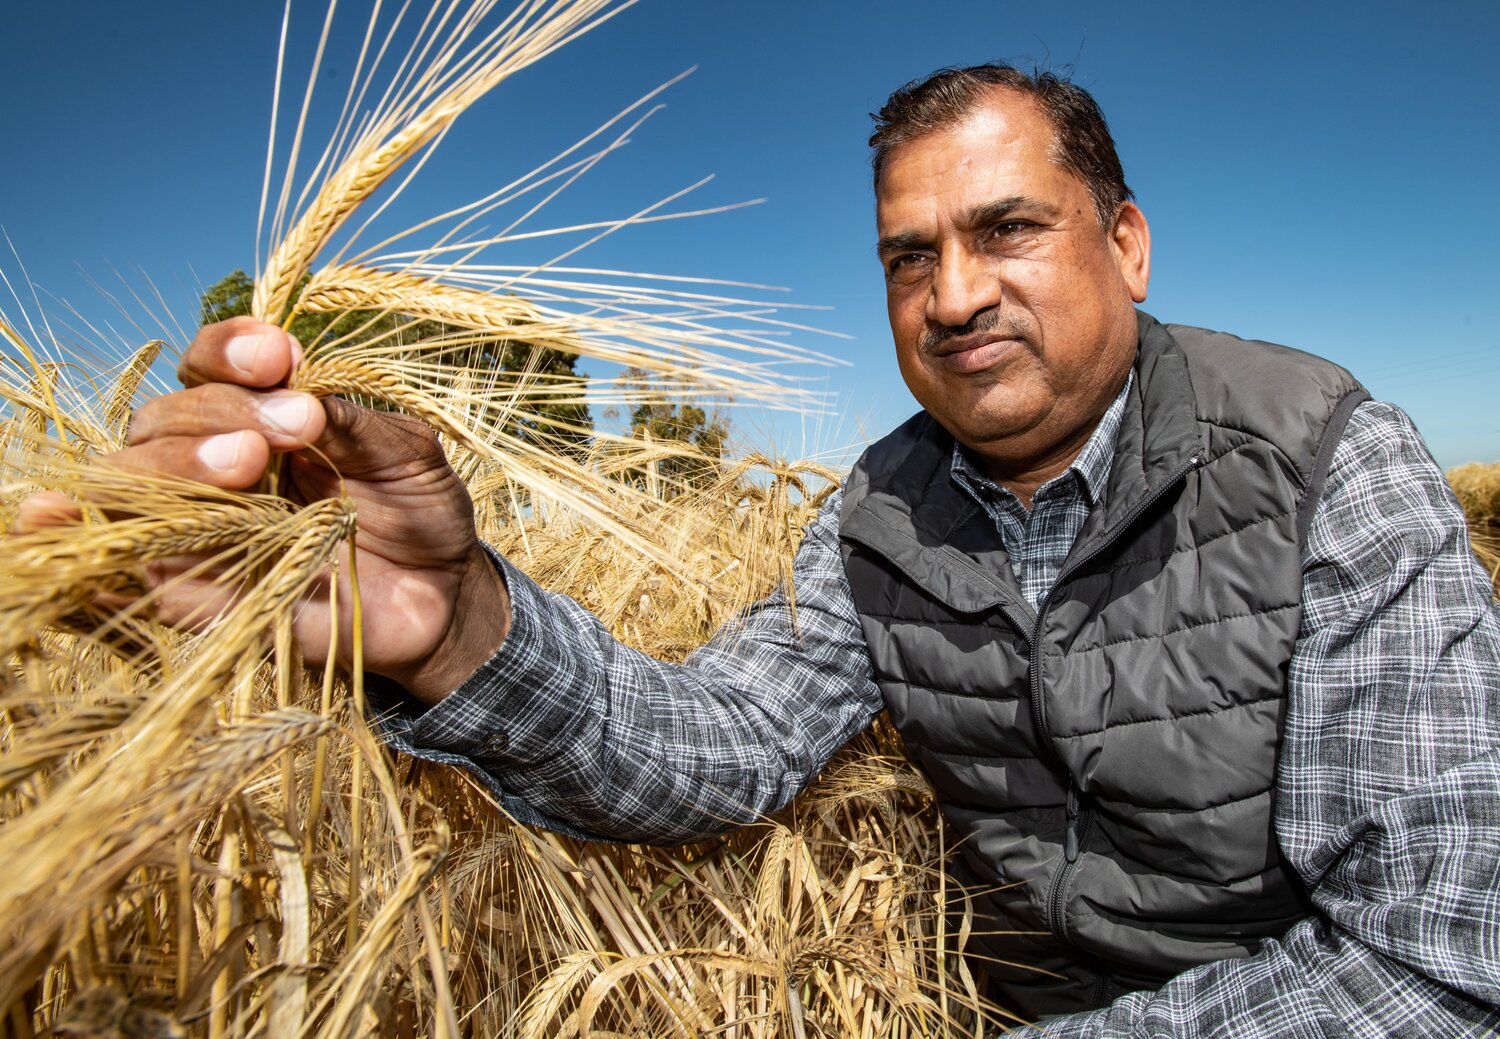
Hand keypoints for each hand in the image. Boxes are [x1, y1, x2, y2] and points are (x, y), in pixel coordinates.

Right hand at [20, 317, 509, 704]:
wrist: (439, 601)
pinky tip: (51, 515)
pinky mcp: (187, 589)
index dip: (230, 350)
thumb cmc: (421, 514)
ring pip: (132, 476)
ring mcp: (195, 523)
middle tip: (292, 432)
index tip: (279, 357)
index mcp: (262, 411)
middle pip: (165, 416)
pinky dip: (73, 534)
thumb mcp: (407, 456)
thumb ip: (355, 423)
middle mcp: (214, 459)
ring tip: (247, 466)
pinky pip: (115, 560)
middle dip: (221, 411)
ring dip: (174, 462)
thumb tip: (299, 393)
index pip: (211, 363)